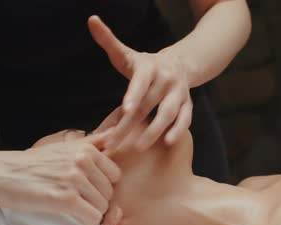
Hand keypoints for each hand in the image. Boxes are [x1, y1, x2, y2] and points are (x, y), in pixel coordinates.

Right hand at [0, 131, 121, 224]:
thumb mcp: (65, 146)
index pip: (115, 175)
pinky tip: (69, 215)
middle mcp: (83, 161)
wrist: (0, 173)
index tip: (83, 187)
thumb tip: (116, 132)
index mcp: (86, 149)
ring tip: (68, 206)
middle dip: (95, 200)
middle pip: (109, 192)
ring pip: (102, 207)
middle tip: (73, 199)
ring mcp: (75, 179)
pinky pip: (93, 218)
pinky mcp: (66, 199)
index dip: (100, 185)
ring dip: (89, 212)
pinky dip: (85, 222)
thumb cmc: (33, 163)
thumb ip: (93, 142)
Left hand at [88, 15, 192, 151]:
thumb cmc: (144, 65)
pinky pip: (185, 119)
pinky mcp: (188, 104)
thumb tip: (92, 20)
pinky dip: (178, 130)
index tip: (125, 109)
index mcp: (149, 67)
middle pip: (148, 104)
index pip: (141, 82)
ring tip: (138, 147)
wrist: (178, 64)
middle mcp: (166, 79)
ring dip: (154, 131)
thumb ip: (109, 40)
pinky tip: (167, 142)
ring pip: (168, 113)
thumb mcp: (127, 53)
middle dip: (129, 125)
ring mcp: (179, 93)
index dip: (133, 95)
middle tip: (113, 143)